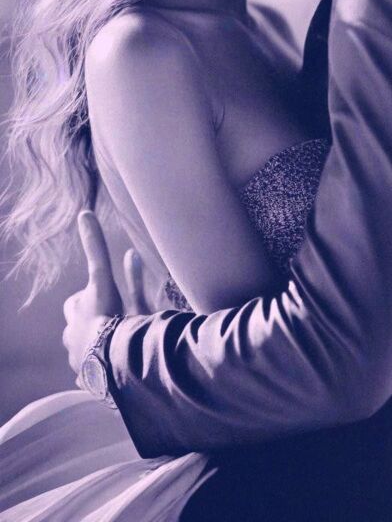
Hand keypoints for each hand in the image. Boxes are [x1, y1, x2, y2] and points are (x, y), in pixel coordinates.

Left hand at [63, 210, 122, 375]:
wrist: (114, 362)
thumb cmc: (106, 318)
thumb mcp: (102, 279)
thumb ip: (95, 248)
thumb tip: (83, 212)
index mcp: (77, 315)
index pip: (75, 302)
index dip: (85, 296)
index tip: (99, 290)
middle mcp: (75, 339)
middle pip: (78, 327)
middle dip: (89, 319)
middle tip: (108, 314)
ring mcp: (83, 363)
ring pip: (86, 351)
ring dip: (96, 344)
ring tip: (114, 343)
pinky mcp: (92, 382)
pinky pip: (93, 377)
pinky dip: (101, 372)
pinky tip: (111, 372)